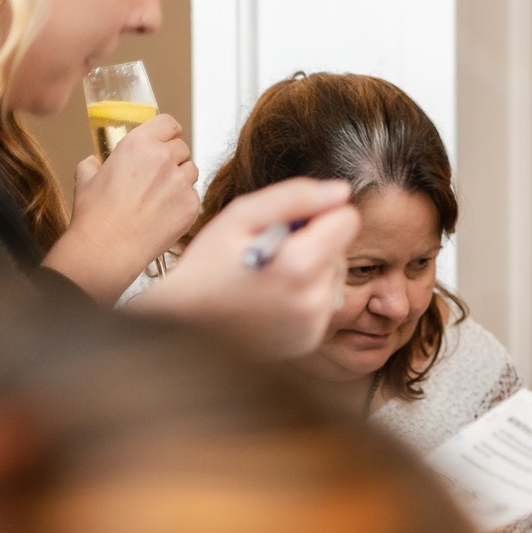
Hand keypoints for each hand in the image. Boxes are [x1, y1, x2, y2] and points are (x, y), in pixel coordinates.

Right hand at [44, 114, 198, 301]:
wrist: (109, 246)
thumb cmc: (97, 214)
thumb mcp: (86, 176)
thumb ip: (96, 163)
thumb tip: (96, 163)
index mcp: (139, 144)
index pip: (168, 123)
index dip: (167, 131)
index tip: (165, 138)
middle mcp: (164, 159)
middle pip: (182, 148)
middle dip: (173, 157)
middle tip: (158, 172)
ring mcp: (181, 183)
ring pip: (191, 170)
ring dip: (181, 177)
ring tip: (160, 193)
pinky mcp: (191, 206)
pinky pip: (193, 195)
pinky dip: (183, 200)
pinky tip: (165, 211)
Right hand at [135, 178, 359, 357]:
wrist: (184, 323)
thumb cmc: (206, 266)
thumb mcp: (241, 216)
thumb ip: (296, 198)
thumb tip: (342, 192)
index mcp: (300, 265)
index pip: (347, 221)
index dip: (320, 214)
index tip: (291, 222)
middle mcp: (314, 300)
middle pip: (341, 250)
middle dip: (313, 243)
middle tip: (269, 250)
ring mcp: (313, 325)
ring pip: (334, 277)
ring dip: (311, 269)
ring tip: (269, 274)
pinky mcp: (310, 340)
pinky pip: (323, 304)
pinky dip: (305, 295)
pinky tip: (272, 296)